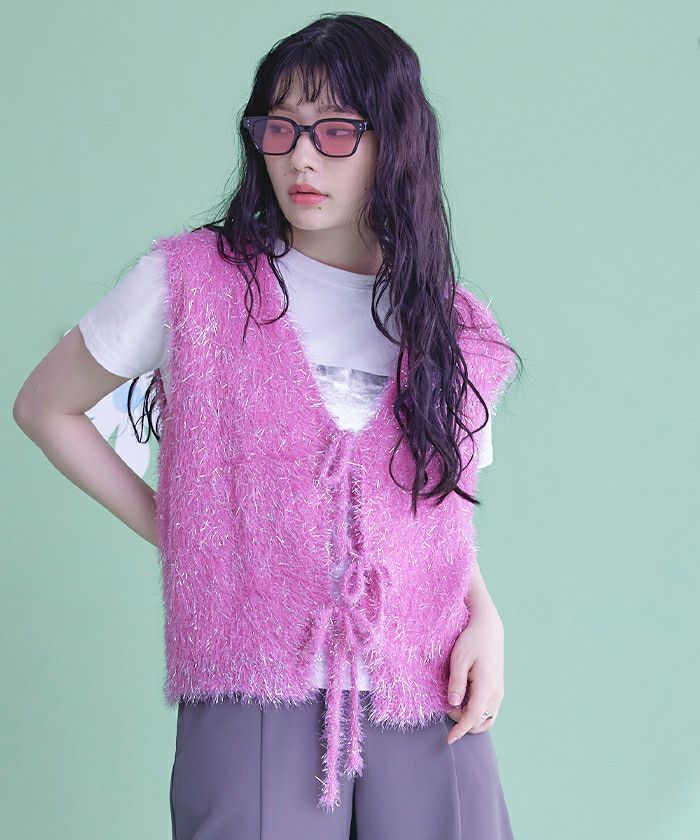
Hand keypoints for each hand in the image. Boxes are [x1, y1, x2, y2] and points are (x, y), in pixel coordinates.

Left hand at [445, 601, 504, 743]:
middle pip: (479, 721)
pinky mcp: (497, 689)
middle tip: (446, 707)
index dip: (460, 730)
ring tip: (455, 708)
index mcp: (487, 686)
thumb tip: (453, 705)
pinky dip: (477, 715)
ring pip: (486, 719)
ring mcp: (499, 692)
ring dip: (471, 721)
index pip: (473, 716)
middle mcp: (496, 693)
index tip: (448, 739)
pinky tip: (464, 705)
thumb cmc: (471, 641)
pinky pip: (489, 711)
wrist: (488, 628)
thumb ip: (456, 683)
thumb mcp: (459, 659)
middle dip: (461, 722)